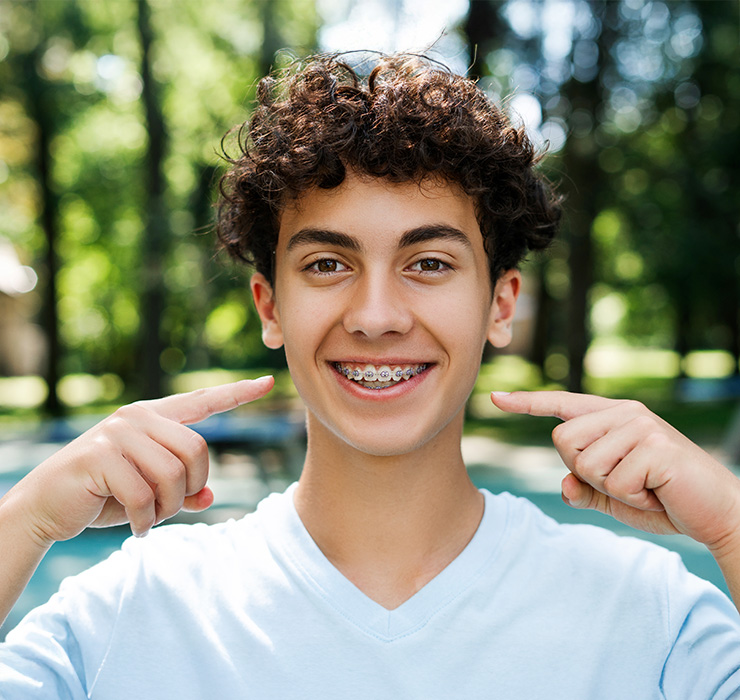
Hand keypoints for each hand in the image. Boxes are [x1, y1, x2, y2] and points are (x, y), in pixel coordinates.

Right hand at [12, 377, 273, 544]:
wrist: (44, 508)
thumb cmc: (102, 497)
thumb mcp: (149, 494)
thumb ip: (181, 491)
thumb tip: (210, 497)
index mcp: (154, 418)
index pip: (202, 401)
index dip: (236, 393)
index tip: (268, 382)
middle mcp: (138, 418)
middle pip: (197, 450)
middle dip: (189, 488)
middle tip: (166, 509)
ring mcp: (118, 433)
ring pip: (174, 474)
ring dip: (167, 507)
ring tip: (148, 518)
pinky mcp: (101, 456)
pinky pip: (144, 494)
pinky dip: (146, 520)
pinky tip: (137, 528)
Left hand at [490, 391, 739, 552]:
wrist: (718, 514)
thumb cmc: (663, 501)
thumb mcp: (615, 497)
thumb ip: (586, 489)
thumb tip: (564, 484)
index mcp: (613, 417)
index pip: (562, 407)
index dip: (527, 404)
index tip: (496, 398)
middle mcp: (624, 413)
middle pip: (562, 442)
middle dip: (585, 473)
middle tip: (626, 482)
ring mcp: (641, 426)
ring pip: (584, 464)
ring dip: (611, 488)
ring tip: (645, 487)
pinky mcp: (655, 446)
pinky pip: (613, 481)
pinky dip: (632, 498)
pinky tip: (657, 493)